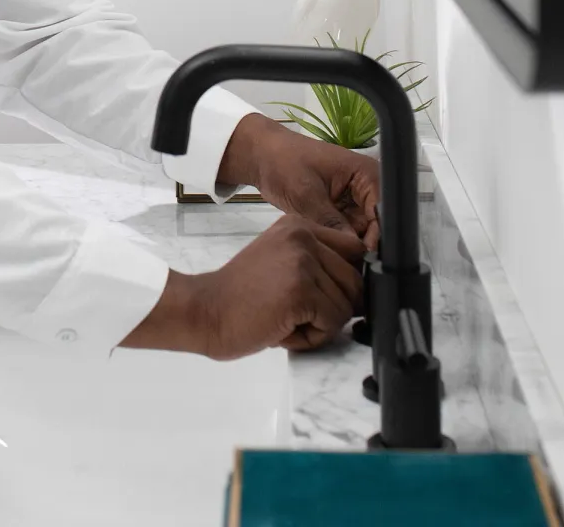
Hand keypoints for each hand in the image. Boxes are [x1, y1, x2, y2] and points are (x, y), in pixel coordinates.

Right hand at [121, 216, 363, 359]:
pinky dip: (313, 337)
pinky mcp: (301, 291)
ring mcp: (303, 262)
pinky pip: (333, 323)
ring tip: (286, 320)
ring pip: (347, 304)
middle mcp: (303, 236)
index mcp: (298, 225)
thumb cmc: (238, 297)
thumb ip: (316, 264)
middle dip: (333, 307)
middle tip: (297, 314)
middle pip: (355, 279)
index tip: (323, 298)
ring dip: (322, 324)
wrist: (203, 311)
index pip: (353, 250)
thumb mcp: (280, 262)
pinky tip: (283, 329)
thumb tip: (360, 288)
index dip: (344, 281)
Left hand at [219, 114, 381, 247]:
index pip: (383, 210)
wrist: (262, 157)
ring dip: (351, 247)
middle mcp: (366, 189)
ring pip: (363, 234)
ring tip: (337, 262)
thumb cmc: (284, 164)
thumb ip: (331, 221)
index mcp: (366, 174)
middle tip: (350, 267)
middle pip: (377, 226)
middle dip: (365, 246)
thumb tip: (354, 248)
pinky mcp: (341, 213)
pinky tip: (330, 255)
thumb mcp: (306, 194)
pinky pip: (347, 234)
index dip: (378, 236)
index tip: (365, 259)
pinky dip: (339, 244)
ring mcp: (354, 202)